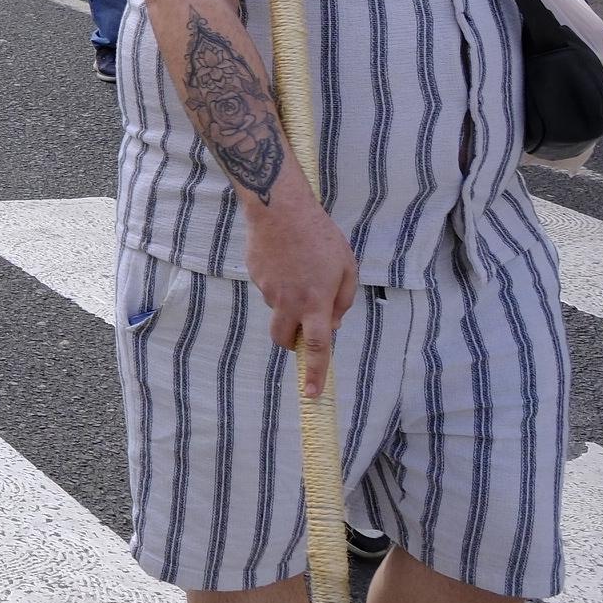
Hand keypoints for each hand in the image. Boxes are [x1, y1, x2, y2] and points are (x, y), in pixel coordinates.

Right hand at [244, 200, 358, 396]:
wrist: (280, 208)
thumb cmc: (320, 236)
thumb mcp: (348, 268)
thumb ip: (343, 301)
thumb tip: (334, 323)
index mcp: (315, 304)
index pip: (316, 348)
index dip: (314, 373)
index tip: (311, 393)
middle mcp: (288, 302)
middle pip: (283, 338)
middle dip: (291, 341)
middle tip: (304, 325)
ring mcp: (267, 289)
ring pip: (278, 308)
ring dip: (289, 300)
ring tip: (301, 267)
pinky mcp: (254, 275)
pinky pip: (269, 287)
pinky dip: (279, 280)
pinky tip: (286, 256)